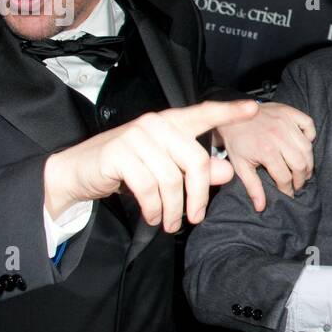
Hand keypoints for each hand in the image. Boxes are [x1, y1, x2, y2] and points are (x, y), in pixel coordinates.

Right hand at [44, 99, 257, 232]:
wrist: (78, 171)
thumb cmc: (126, 168)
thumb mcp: (165, 168)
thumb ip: (197, 169)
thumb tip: (228, 172)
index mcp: (170, 123)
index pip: (203, 113)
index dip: (229, 112)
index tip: (253, 109)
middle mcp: (155, 124)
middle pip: (196, 161)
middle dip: (199, 195)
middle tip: (195, 217)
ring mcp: (136, 136)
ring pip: (172, 179)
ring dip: (174, 208)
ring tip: (170, 222)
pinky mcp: (119, 154)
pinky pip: (148, 188)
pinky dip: (154, 208)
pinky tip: (153, 216)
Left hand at [216, 101, 315, 211]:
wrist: (228, 114)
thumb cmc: (235, 141)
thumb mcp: (240, 166)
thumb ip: (253, 187)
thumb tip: (261, 207)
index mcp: (266, 151)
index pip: (285, 177)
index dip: (288, 189)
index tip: (288, 194)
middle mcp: (278, 136)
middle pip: (301, 164)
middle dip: (301, 179)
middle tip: (297, 184)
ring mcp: (285, 122)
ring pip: (307, 148)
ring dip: (308, 162)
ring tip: (303, 170)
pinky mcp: (289, 112)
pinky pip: (309, 124)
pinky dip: (310, 135)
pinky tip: (303, 145)